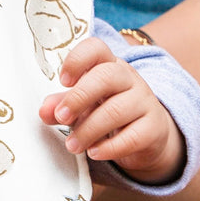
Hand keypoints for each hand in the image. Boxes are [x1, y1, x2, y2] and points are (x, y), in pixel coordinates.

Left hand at [39, 37, 185, 184]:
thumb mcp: (81, 105)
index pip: (96, 48)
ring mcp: (144, 101)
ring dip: (88, 130)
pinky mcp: (155, 128)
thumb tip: (44, 110)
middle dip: (78, 98)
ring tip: (72, 145)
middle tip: (61, 117)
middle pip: (106, 76)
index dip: (77, 60)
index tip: (63, 81)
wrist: (146, 135)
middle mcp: (128, 79)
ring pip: (116, 110)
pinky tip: (94, 153)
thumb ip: (61, 105)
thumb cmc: (106, 111)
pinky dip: (110, 147)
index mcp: (107, 66)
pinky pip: (133, 136)